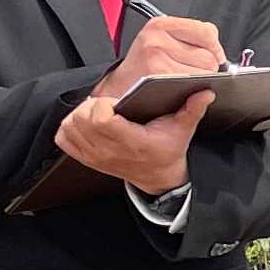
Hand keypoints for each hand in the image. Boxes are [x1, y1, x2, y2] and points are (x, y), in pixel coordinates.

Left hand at [53, 17, 220, 196]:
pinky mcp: (86, 159)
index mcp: (132, 142)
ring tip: (97, 114)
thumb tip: (205, 92)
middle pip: (81, 119)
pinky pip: (63, 139)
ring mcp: (95, 157)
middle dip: (91, 107)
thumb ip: (192, 109)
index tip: (117, 103)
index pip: (100, 119)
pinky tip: (85, 125)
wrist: (158, 177)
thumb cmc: (167, 151)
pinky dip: (69, 128)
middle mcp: (109, 151)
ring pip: (70, 127)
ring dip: (79, 116)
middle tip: (107, 106)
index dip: (104, 104)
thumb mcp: (183, 130)